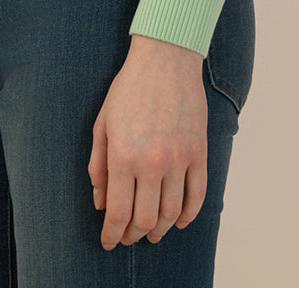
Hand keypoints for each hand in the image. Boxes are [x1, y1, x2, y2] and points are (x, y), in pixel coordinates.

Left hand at [87, 32, 207, 249]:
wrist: (165, 58)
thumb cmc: (129, 89)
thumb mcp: (103, 124)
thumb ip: (99, 166)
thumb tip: (101, 203)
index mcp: (124, 155)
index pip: (119, 212)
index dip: (113, 233)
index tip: (109, 241)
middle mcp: (152, 161)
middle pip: (145, 218)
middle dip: (134, 234)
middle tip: (128, 237)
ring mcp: (179, 158)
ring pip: (172, 213)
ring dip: (160, 229)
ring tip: (151, 232)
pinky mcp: (199, 152)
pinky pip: (198, 195)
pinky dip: (189, 215)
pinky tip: (178, 220)